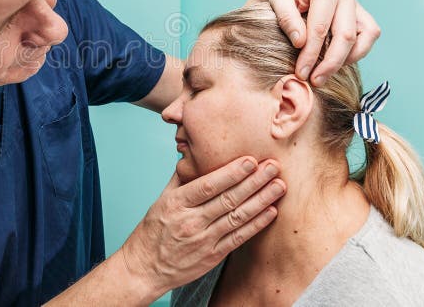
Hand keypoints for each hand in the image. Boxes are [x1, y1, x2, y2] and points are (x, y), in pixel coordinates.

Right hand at [117, 157, 284, 299]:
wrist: (145, 268)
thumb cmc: (153, 231)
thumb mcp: (161, 200)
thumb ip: (180, 179)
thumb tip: (193, 155)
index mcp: (177, 203)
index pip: (208, 185)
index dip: (231, 172)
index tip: (250, 160)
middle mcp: (191, 221)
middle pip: (228, 199)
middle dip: (254, 181)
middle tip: (273, 166)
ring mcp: (203, 240)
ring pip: (237, 217)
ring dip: (261, 200)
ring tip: (278, 186)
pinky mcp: (213, 256)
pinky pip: (239, 238)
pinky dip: (256, 224)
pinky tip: (270, 211)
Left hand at [247, 0, 380, 85]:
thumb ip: (286, 17)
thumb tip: (301, 42)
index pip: (320, 28)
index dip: (310, 54)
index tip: (300, 73)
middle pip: (345, 36)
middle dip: (329, 63)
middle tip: (314, 81)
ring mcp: (356, 4)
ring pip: (364, 37)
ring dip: (346, 60)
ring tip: (325, 75)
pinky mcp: (360, 13)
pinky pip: (370, 34)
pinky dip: (359, 51)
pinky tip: (338, 63)